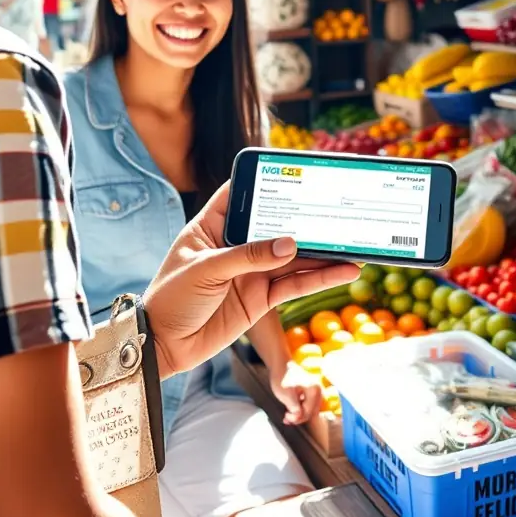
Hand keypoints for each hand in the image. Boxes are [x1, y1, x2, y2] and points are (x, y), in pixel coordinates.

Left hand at [144, 182, 358, 380]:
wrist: (162, 346)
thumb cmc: (170, 298)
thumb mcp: (206, 268)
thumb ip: (249, 256)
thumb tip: (290, 244)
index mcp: (213, 225)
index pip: (241, 193)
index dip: (266, 180)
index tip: (295, 170)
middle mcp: (236, 244)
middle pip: (276, 226)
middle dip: (305, 219)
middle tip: (337, 211)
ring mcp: (251, 271)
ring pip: (293, 257)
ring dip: (322, 252)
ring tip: (352, 246)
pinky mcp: (260, 297)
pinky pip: (294, 284)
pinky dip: (319, 278)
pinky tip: (342, 271)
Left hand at [270, 362, 322, 424]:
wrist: (281, 365)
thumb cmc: (283, 376)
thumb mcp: (286, 394)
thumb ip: (294, 408)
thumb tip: (298, 417)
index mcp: (314, 390)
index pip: (308, 412)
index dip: (296, 418)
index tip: (286, 416)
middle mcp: (318, 390)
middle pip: (311, 412)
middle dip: (298, 418)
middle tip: (287, 418)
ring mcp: (316, 391)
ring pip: (310, 409)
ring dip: (299, 415)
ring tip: (288, 416)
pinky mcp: (312, 392)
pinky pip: (308, 404)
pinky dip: (300, 409)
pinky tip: (292, 410)